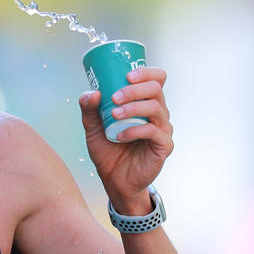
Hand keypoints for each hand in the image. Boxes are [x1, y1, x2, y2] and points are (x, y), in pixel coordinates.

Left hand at [79, 67, 173, 212]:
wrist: (114, 180)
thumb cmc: (108, 151)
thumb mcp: (93, 128)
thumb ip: (89, 110)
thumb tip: (92, 92)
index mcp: (144, 104)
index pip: (156, 80)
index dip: (146, 73)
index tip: (127, 75)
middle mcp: (157, 114)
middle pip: (156, 90)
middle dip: (135, 90)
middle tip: (115, 97)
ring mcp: (163, 129)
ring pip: (156, 108)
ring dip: (133, 108)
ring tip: (114, 115)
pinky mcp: (164, 146)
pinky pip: (154, 132)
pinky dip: (135, 130)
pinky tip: (120, 135)